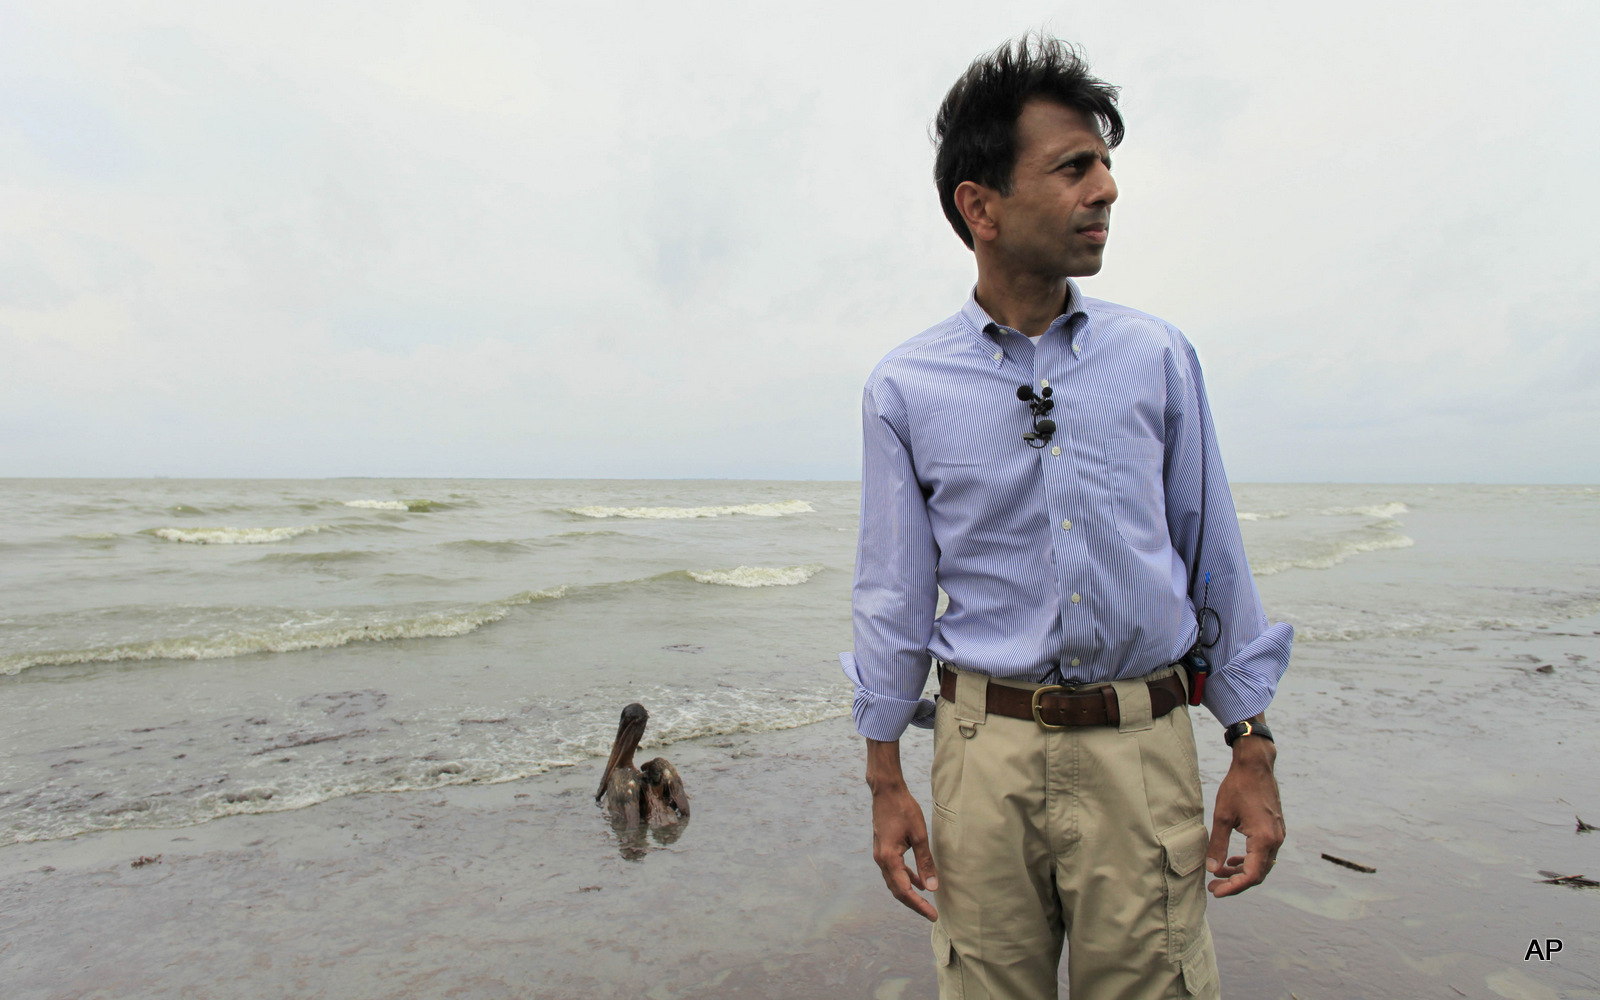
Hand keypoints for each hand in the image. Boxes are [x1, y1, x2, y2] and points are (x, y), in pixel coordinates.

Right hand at [866, 738, 938, 920]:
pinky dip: (906, 879)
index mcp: (889, 858)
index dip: (918, 905)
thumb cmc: (904, 809)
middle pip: (897, 890)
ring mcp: (880, 855)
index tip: (932, 915)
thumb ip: (925, 862)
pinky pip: (894, 871)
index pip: (904, 890)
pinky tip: (918, 881)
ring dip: (909, 893)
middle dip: (914, 904)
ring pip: (895, 882)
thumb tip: (932, 888)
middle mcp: (881, 860)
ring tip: (926, 903)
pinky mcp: (883, 849)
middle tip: (931, 914)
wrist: (887, 791)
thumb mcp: (919, 836)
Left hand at [1205, 730, 1283, 897]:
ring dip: (1242, 872)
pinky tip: (1234, 859)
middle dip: (1236, 882)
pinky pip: (1264, 853)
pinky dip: (1249, 860)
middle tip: (1214, 886)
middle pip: (1258, 874)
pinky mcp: (1276, 830)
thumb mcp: (1222, 817)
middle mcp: (1275, 840)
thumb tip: (1212, 869)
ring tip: (1220, 873)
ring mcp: (1278, 835)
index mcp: (1264, 839)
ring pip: (1261, 865)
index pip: (1250, 875)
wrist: (1255, 766)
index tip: (1216, 891)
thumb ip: (1218, 845)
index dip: (1233, 887)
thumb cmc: (1238, 787)